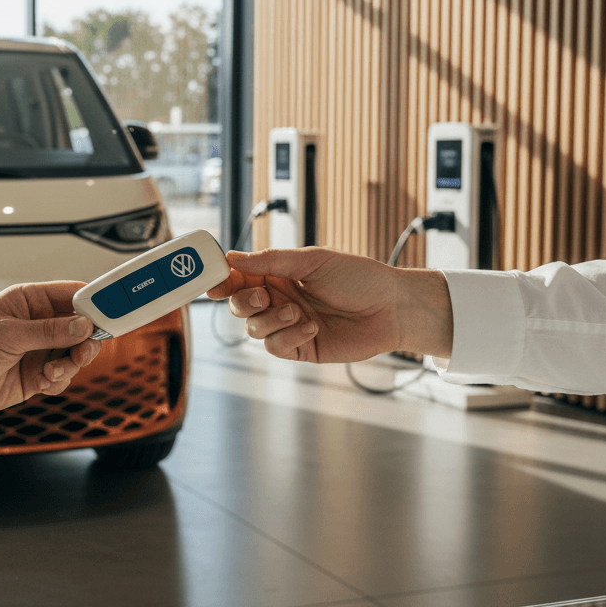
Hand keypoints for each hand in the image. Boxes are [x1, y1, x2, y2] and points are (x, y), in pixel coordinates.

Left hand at [0, 282, 101, 417]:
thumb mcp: (8, 334)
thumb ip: (48, 330)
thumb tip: (83, 324)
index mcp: (30, 301)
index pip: (72, 295)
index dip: (94, 303)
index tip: (110, 314)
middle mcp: (37, 324)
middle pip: (81, 328)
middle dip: (86, 342)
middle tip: (82, 352)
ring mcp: (37, 350)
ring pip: (74, 355)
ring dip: (70, 365)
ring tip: (53, 370)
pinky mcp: (35, 376)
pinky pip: (62, 378)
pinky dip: (59, 382)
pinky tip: (43, 383)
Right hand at [207, 247, 452, 362]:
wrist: (392, 308)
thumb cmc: (358, 277)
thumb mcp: (313, 260)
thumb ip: (271, 260)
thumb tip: (232, 258)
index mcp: (277, 274)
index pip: (238, 277)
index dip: (222, 280)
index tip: (214, 281)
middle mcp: (278, 299)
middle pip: (238, 305)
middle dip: (244, 302)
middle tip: (264, 295)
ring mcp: (286, 325)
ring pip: (253, 329)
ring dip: (271, 320)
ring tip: (298, 312)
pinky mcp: (299, 348)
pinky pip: (275, 347)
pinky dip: (288, 336)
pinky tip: (311, 327)